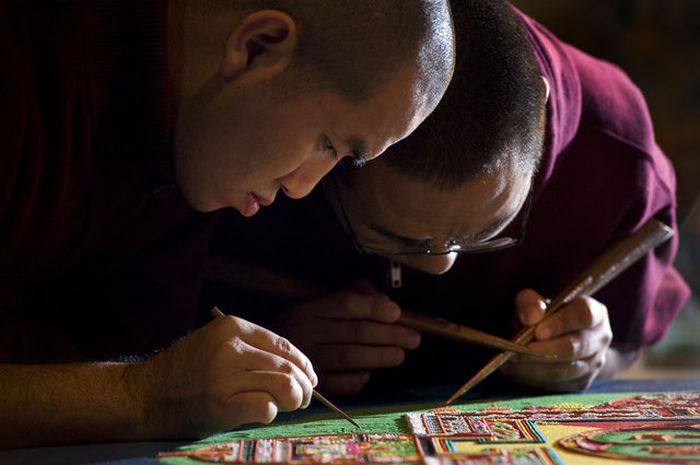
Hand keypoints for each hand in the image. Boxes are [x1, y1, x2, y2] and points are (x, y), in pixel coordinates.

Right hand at [129, 314, 316, 437]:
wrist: (145, 395)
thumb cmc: (186, 371)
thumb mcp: (216, 344)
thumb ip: (252, 348)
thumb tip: (298, 367)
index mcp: (231, 328)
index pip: (284, 345)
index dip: (303, 364)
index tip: (310, 377)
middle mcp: (230, 348)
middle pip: (288, 367)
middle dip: (303, 385)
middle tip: (304, 397)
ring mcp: (225, 377)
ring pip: (284, 386)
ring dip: (295, 399)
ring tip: (290, 406)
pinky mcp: (221, 404)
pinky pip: (266, 407)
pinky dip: (272, 413)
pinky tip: (263, 412)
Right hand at [271, 281, 420, 395]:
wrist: (265, 352)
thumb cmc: (305, 322)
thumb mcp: (320, 300)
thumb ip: (352, 294)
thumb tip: (382, 300)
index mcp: (310, 307)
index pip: (347, 304)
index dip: (375, 308)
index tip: (398, 313)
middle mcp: (306, 331)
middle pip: (354, 332)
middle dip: (389, 335)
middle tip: (413, 338)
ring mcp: (306, 358)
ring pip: (349, 356)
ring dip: (379, 356)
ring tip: (400, 355)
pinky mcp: (307, 381)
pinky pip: (336, 383)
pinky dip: (355, 380)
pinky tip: (368, 375)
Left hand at [500, 288, 611, 391]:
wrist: (552, 340)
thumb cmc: (542, 317)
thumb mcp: (533, 302)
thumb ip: (530, 303)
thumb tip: (531, 316)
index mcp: (595, 313)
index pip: (584, 315)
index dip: (561, 323)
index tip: (537, 331)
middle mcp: (600, 339)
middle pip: (575, 347)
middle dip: (543, 350)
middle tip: (516, 351)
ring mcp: (593, 363)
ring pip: (565, 369)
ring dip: (534, 367)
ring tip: (510, 361)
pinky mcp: (581, 383)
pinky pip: (558, 384)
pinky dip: (533, 378)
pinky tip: (515, 370)